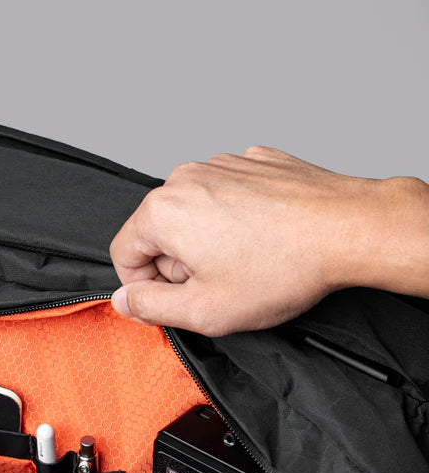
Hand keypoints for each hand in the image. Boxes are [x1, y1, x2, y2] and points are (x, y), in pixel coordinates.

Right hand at [109, 146, 418, 335]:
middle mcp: (187, 178)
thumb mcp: (202, 310)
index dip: (143, 288)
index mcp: (163, 211)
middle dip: (179, 264)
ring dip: (208, 243)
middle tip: (217, 288)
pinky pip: (229, 196)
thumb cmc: (283, 268)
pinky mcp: (256, 162)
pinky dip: (238, 221)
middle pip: (158, 232)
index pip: (123, 253)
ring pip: (194, 214)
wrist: (348, 230)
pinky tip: (266, 241)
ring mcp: (223, 163)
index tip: (173, 302)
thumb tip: (125, 300)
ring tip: (246, 264)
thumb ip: (149, 307)